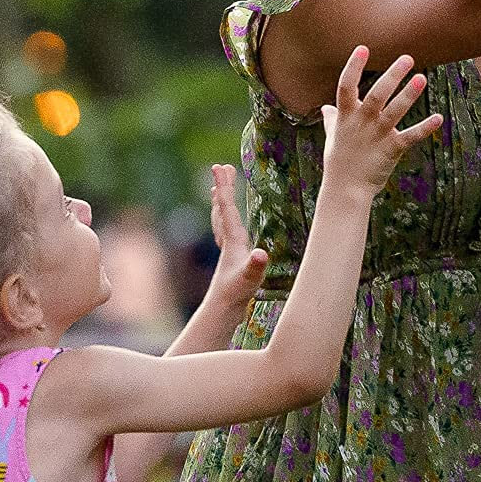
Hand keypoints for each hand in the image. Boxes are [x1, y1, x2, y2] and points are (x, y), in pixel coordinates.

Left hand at [200, 165, 268, 322]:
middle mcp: (228, 244)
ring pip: (222, 221)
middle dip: (223, 188)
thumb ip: (255, 267)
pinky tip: (230, 227)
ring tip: (220, 191)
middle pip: (222, 209)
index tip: (220, 167)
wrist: (220, 314)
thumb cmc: (234, 297)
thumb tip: (261, 254)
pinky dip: (226, 223)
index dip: (225, 188)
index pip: (228, 209)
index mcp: (233, 242)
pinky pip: (227, 234)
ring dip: (222, 203)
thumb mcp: (248, 280)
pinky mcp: (231, 261)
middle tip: (221, 167)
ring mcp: (228, 252)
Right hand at [320, 47, 443, 194]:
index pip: (346, 87)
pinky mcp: (391, 150)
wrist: (345, 190)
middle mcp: (361, 123)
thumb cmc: (339, 162)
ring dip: (408, 95)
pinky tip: (438, 118)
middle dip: (392, 76)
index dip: (354, 67)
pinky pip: (410, 137)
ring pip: (394, 112)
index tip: (363, 48)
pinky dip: (425, 128)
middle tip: (408, 58)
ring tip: (422, 79)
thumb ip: (331, 119)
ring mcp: (377, 136)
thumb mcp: (332, 137)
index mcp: (345, 116)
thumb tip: (325, 107)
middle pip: (376, 94)